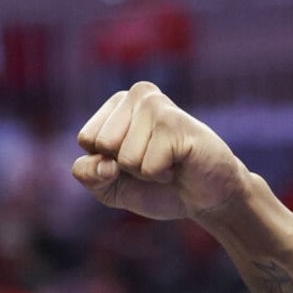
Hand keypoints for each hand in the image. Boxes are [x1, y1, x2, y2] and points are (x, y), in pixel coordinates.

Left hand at [72, 81, 250, 220]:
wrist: (206, 197)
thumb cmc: (157, 187)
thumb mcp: (109, 187)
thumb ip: (88, 175)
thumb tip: (103, 164)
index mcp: (118, 103)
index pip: (87, 139)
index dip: (106, 162)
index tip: (134, 160)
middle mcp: (138, 95)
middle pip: (104, 145)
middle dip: (125, 167)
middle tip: (154, 161)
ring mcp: (158, 105)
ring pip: (125, 157)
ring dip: (146, 172)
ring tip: (169, 162)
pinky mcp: (175, 123)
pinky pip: (147, 166)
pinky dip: (161, 175)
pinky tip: (179, 163)